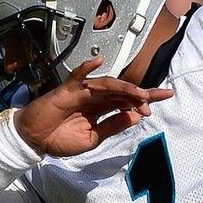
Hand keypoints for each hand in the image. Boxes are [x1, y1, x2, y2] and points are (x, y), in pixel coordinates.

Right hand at [15, 57, 173, 156]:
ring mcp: (81, 92)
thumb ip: (113, 126)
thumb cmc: (60, 139)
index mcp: (102, 110)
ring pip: (106, 85)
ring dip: (123, 88)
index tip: (168, 94)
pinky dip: (86, 69)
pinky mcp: (66, 91)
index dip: (147, 98)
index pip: (128, 101)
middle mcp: (95, 98)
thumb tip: (136, 116)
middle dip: (139, 95)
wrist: (35, 141)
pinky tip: (97, 61)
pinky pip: (77, 77)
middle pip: (121, 91)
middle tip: (153, 100)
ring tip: (139, 94)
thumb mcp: (93, 139)